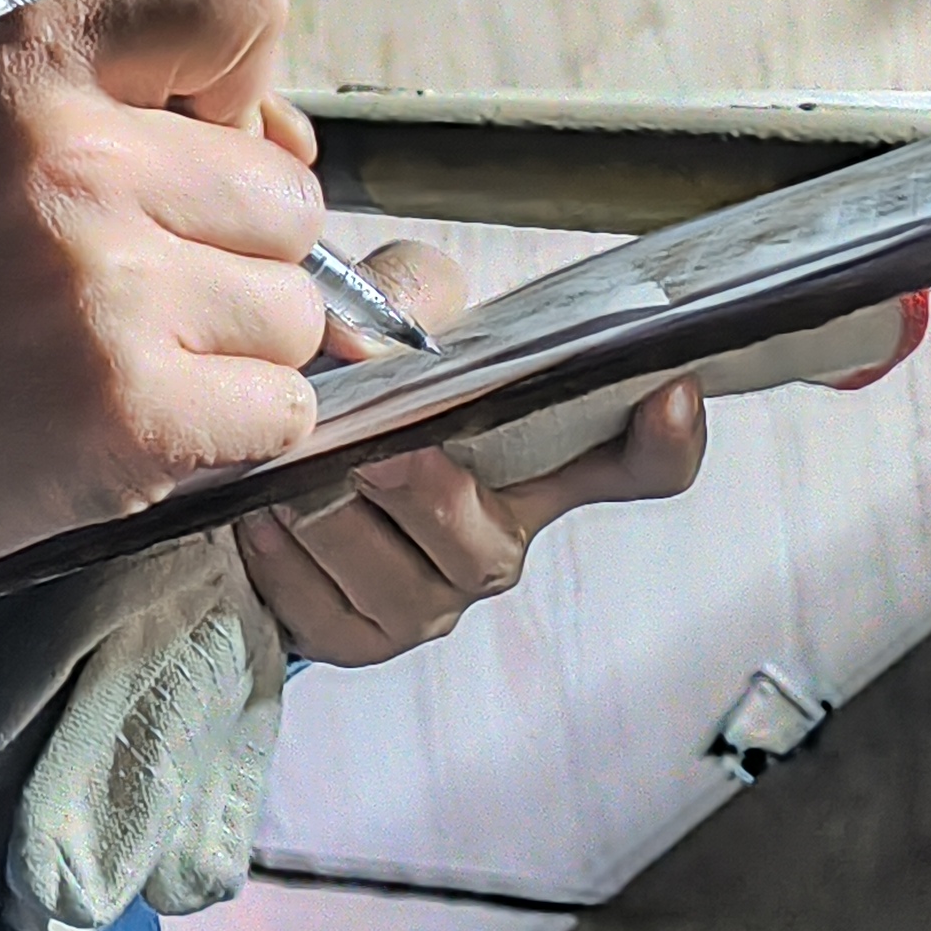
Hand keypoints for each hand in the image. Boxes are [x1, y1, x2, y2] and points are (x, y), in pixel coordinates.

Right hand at [0, 0, 329, 581]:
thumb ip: (146, 92)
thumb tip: (296, 145)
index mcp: (37, 65)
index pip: (242, 1)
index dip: (243, 80)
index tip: (193, 134)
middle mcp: (82, 164)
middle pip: (290, 194)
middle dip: (234, 245)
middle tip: (127, 277)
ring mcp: (116, 294)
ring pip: (295, 309)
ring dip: (233, 343)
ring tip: (123, 349)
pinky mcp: (142, 415)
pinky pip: (282, 407)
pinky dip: (231, 424)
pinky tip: (140, 413)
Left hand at [237, 240, 708, 667]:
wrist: (264, 445)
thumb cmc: (355, 379)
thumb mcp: (386, 309)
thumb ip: (404, 293)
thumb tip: (384, 339)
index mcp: (535, 458)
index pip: (638, 466)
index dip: (667, 442)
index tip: (669, 393)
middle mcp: (497, 535)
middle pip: (486, 540)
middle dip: (425, 493)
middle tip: (375, 451)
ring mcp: (432, 596)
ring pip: (400, 582)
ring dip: (334, 523)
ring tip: (289, 476)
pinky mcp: (363, 637)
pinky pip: (331, 615)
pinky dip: (287, 564)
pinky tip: (261, 518)